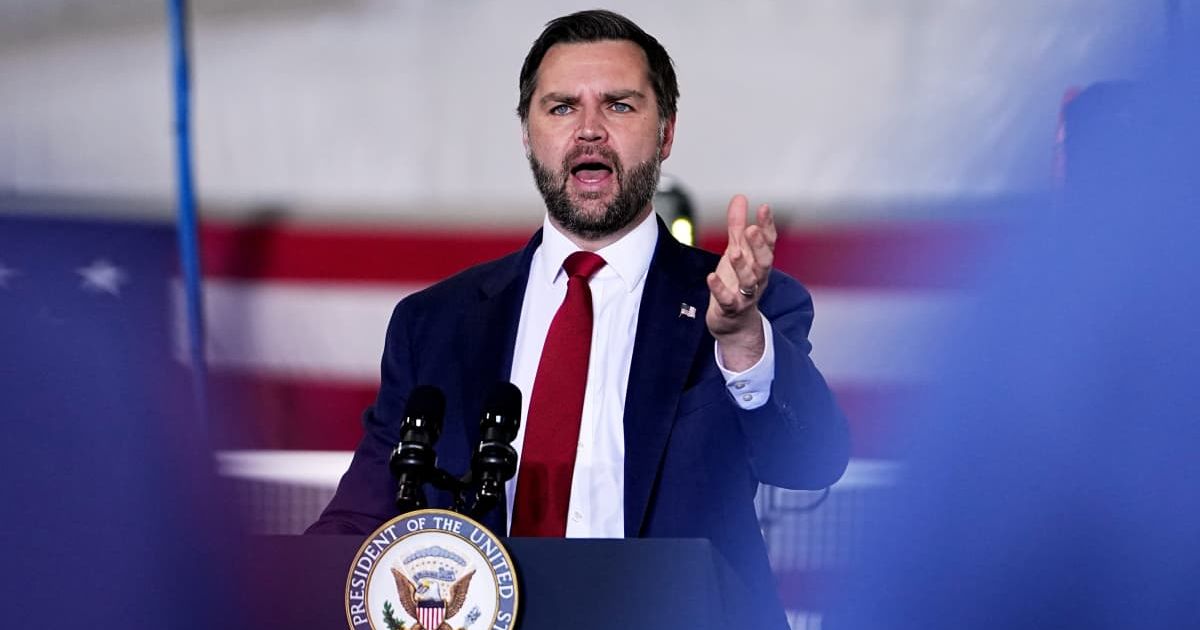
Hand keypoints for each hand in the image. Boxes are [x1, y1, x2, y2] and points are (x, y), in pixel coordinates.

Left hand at [706, 195, 775, 371]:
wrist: (734, 323)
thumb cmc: (737, 283)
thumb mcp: (737, 251)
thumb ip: (736, 226)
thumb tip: (739, 198)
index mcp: (759, 262)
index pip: (768, 242)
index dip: (767, 225)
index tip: (764, 208)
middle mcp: (757, 278)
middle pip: (764, 261)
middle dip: (759, 246)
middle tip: (752, 229)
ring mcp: (746, 294)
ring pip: (749, 281)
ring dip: (743, 267)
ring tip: (734, 252)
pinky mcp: (731, 309)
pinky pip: (728, 300)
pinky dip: (720, 289)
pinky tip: (711, 277)